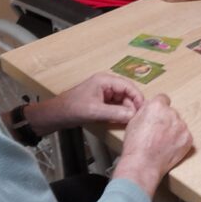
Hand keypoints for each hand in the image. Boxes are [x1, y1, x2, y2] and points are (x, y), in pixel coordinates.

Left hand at [26, 73, 143, 133]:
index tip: (143, 110)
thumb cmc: (74, 109)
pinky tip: (121, 120)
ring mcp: (104, 92)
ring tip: (130, 121)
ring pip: (122, 100)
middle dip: (132, 105)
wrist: (57, 115)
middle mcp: (106, 84)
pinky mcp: (101, 101)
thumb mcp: (96, 111)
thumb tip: (133, 115)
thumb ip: (116, 113)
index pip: (128, 86)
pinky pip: (115, 106)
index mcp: (105, 80)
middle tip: (137, 118)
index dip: (137, 97)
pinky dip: (119, 112)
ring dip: (126, 110)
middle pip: (126, 93)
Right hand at [113, 95, 191, 196]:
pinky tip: (168, 148)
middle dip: (166, 120)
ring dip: (173, 130)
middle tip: (157, 133)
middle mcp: (172, 113)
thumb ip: (145, 109)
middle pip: (171, 112)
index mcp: (157, 106)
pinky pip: (184, 136)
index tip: (158, 115)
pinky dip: (179, 141)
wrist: (143, 164)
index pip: (163, 99)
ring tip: (161, 142)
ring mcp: (182, 126)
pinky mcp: (188, 138)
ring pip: (179, 124)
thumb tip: (150, 105)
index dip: (159, 108)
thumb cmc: (135, 145)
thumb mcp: (134, 120)